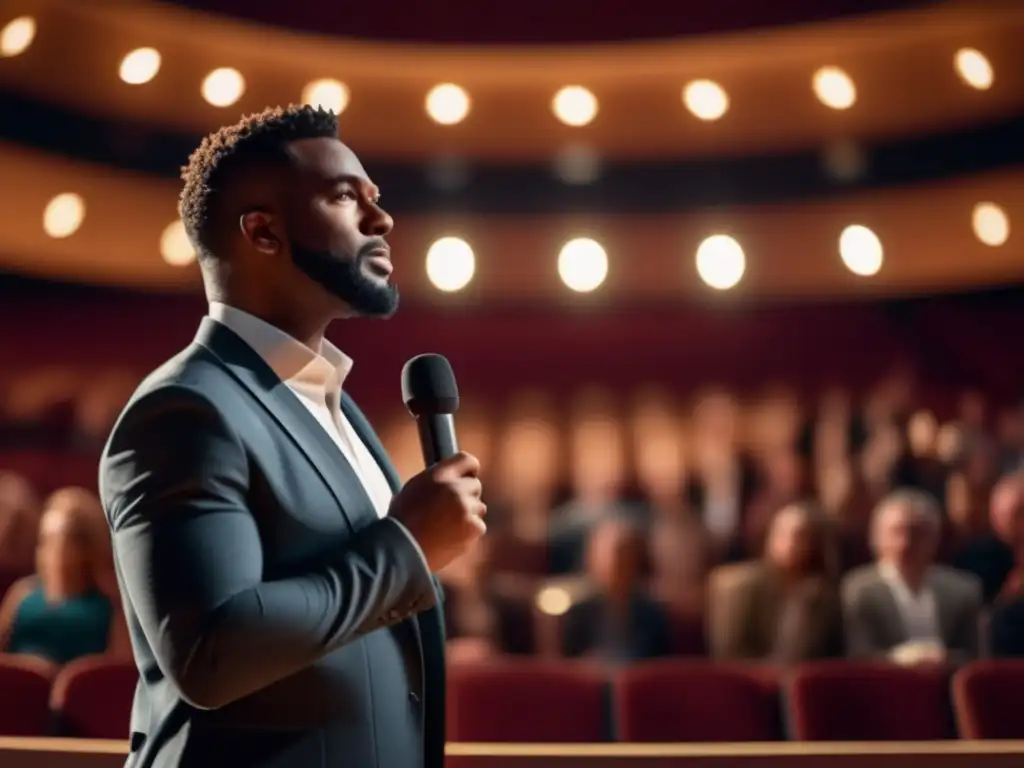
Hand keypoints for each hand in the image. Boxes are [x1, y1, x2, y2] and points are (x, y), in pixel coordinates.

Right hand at [389, 452, 486, 571]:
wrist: (401, 550)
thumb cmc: (402, 520)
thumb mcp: (414, 488)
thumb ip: (437, 480)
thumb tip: (454, 479)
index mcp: (439, 475)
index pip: (467, 460)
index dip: (469, 469)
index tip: (468, 476)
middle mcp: (456, 488)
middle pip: (475, 486)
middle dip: (466, 495)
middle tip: (449, 509)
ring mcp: (466, 509)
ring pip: (479, 507)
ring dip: (468, 514)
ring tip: (446, 526)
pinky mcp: (473, 528)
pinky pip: (478, 526)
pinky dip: (468, 532)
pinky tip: (449, 538)